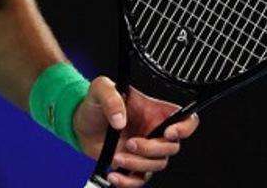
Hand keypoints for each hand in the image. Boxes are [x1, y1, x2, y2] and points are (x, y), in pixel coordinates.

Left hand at [73, 77, 199, 186]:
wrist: (81, 123)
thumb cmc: (95, 104)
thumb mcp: (100, 89)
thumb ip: (111, 97)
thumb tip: (120, 119)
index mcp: (154, 111)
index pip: (186, 119)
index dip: (185, 128)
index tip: (169, 133)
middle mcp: (154, 132)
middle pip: (171, 147)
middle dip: (151, 149)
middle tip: (130, 143)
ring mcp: (145, 151)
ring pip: (156, 165)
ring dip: (137, 164)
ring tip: (116, 157)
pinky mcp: (134, 165)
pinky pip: (140, 179)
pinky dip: (128, 181)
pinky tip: (114, 175)